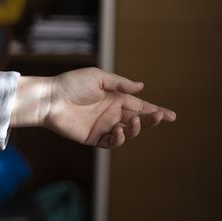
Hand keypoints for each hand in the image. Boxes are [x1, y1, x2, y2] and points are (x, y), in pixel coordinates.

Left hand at [17, 68, 175, 148]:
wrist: (50, 98)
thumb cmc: (71, 84)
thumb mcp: (99, 78)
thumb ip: (120, 84)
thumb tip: (141, 86)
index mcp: (115, 99)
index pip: (140, 106)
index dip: (156, 112)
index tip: (171, 116)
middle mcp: (111, 113)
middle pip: (137, 120)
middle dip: (150, 120)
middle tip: (157, 118)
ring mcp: (103, 126)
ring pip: (127, 133)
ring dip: (135, 129)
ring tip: (133, 121)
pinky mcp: (93, 137)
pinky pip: (111, 142)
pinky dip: (119, 139)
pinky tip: (120, 131)